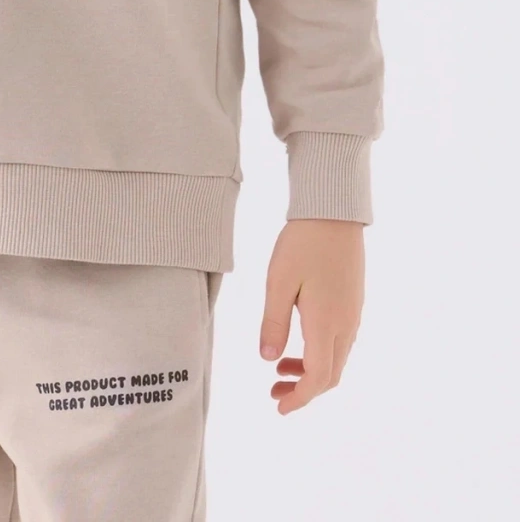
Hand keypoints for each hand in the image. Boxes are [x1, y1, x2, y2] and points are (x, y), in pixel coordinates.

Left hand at [259, 219, 364, 414]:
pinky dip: (319, 353)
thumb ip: (273, 323)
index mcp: (326, 324)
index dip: (299, 399)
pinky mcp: (353, 301)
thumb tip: (267, 359)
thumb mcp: (278, 282)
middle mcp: (345, 325)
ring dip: (311, 371)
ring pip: (336, 358)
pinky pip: (340, 341)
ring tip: (279, 368)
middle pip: (330, 375)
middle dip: (303, 390)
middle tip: (273, 391)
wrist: (334, 212)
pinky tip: (298, 341)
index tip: (279, 407)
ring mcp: (353, 314)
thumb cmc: (302, 243)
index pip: (318, 378)